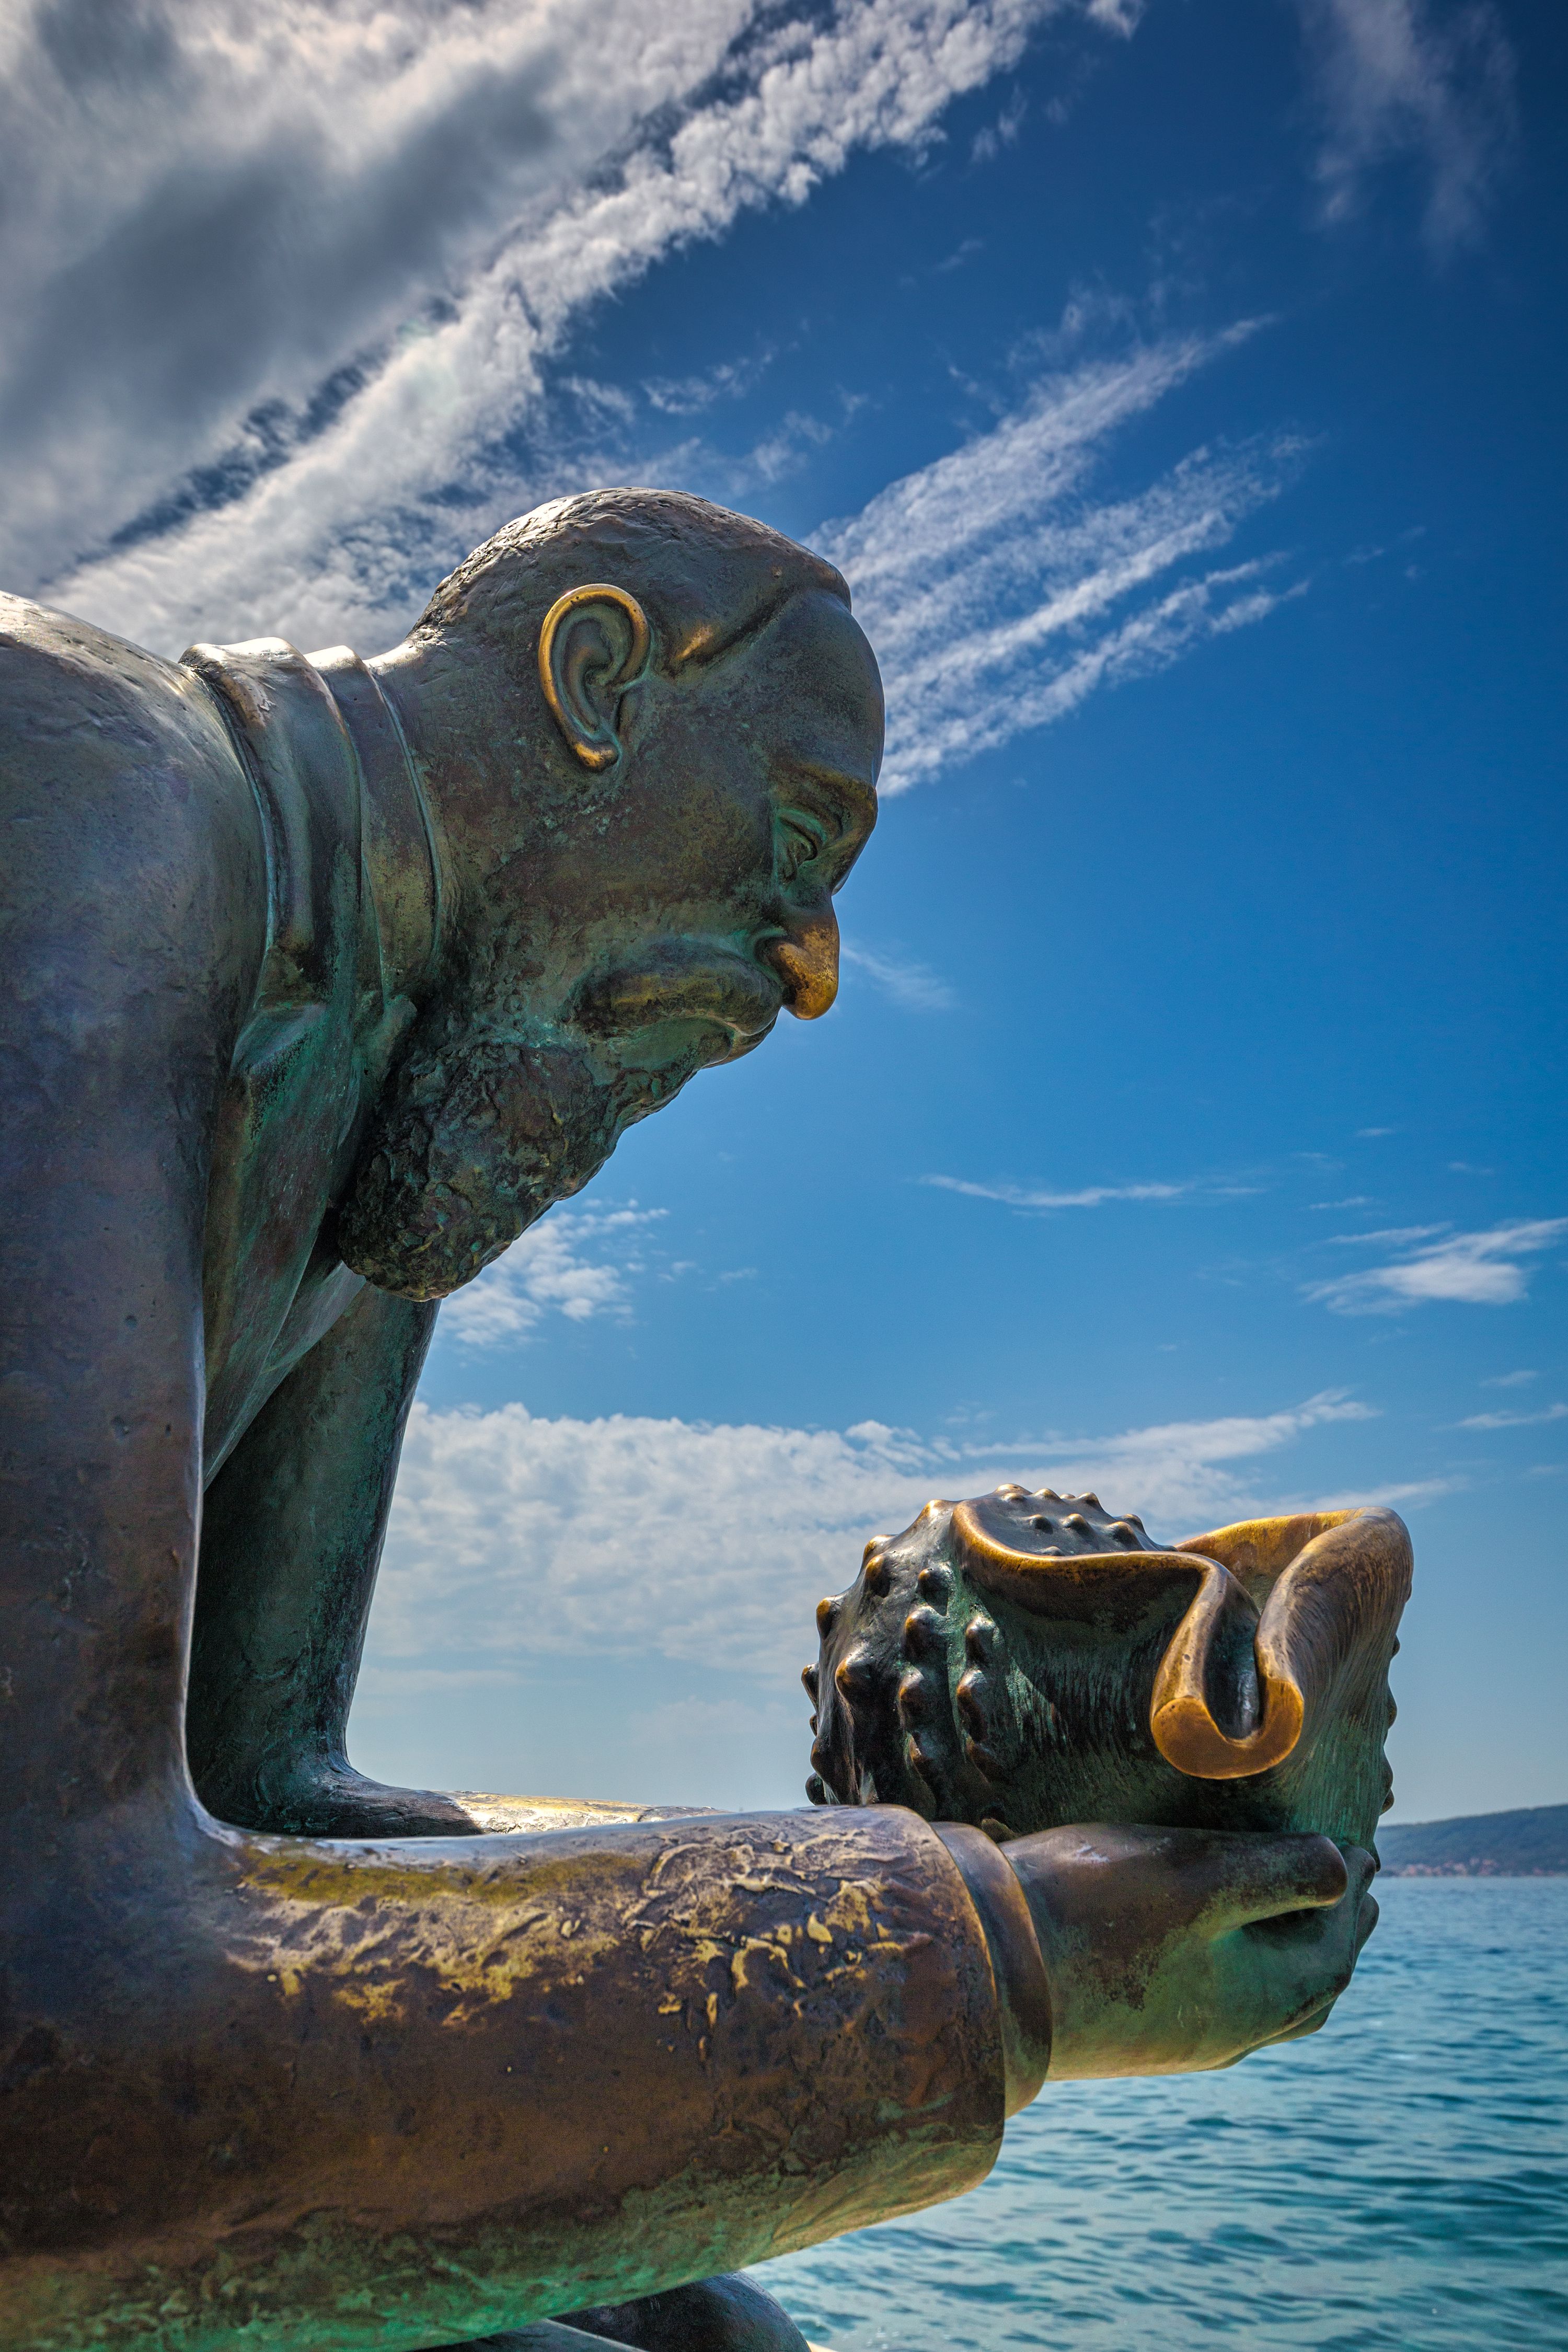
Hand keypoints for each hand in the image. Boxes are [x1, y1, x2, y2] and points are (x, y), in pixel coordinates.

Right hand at [1002, 1823, 1378, 2079]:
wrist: (990, 1975)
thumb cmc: (1097, 1914)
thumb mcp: (1198, 1876)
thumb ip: (1279, 1873)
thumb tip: (1345, 1870)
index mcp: (1259, 1997)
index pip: (1334, 1945)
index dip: (1353, 1894)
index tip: (1363, 1848)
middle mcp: (1229, 2030)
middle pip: (1308, 1985)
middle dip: (1334, 1933)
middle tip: (1350, 1887)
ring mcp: (1179, 2036)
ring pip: (1264, 2001)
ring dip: (1291, 1954)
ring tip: (1296, 1916)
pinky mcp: (1137, 2029)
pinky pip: (1219, 2001)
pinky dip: (1245, 1968)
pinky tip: (1217, 1947)